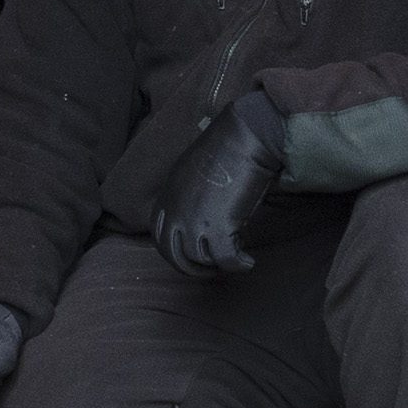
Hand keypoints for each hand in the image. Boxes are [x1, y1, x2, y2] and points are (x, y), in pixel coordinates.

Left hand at [154, 91, 286, 278]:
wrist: (245, 137)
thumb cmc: (225, 149)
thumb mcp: (191, 173)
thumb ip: (187, 197)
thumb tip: (199, 216)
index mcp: (167, 198)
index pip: (160, 237)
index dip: (176, 252)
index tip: (193, 255)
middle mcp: (175, 212)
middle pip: (174, 255)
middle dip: (193, 268)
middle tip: (212, 269)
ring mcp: (194, 221)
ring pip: (199, 261)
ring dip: (217, 266)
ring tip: (234, 260)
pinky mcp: (217, 227)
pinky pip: (225, 260)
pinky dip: (238, 265)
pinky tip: (247, 262)